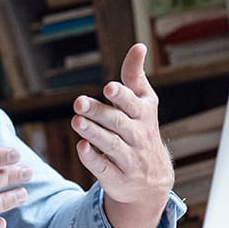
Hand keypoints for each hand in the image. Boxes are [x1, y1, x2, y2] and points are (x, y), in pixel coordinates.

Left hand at [71, 43, 173, 227]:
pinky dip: (92, 159)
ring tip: (76, 121)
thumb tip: (139, 46)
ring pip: (111, 145)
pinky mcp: (116, 178)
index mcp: (144, 115)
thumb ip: (135, 76)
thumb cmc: (141, 130)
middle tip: (79, 103)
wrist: (152, 182)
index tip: (109, 87)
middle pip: (118, 123)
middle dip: (99, 112)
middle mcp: (138, 137)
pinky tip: (81, 147)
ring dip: (93, 133)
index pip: (133, 103)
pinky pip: (104, 168)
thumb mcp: (143, 103)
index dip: (122, 95)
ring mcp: (129, 159)